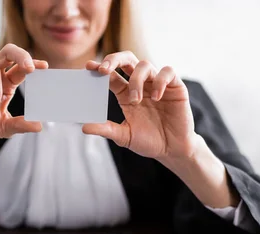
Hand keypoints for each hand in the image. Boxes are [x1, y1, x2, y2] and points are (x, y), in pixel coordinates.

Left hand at [83, 51, 197, 161]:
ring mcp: (157, 84)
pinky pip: (167, 72)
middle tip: (104, 70)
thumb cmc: (148, 141)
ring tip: (135, 101)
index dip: (100, 68)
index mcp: (125, 94)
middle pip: (127, 60)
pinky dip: (160, 81)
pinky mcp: (175, 87)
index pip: (111, 76)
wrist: (172, 149)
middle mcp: (140, 85)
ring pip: (144, 65)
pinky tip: (156, 97)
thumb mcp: (124, 136)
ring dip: (136, 80)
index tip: (89, 67)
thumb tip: (84, 127)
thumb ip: (106, 130)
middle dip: (114, 60)